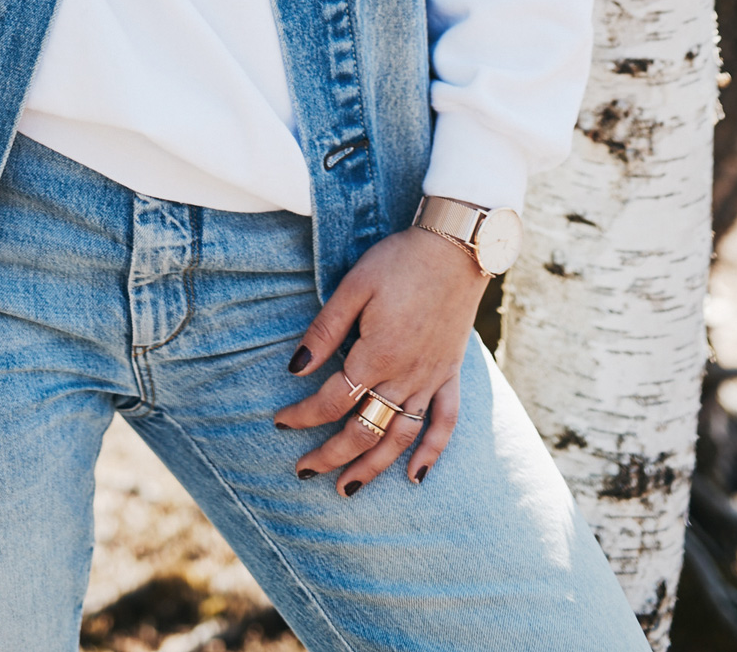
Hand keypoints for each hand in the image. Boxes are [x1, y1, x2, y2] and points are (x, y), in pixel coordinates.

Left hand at [273, 226, 485, 495]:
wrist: (455, 247)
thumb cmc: (399, 261)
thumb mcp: (354, 286)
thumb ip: (325, 330)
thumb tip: (295, 368)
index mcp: (376, 354)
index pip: (332, 400)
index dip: (303, 415)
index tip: (280, 422)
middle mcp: (405, 376)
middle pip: (364, 429)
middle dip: (330, 455)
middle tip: (303, 470)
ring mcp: (431, 379)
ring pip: (400, 437)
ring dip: (373, 467)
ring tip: (347, 488)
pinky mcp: (451, 374)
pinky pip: (445, 423)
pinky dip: (432, 453)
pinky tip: (415, 477)